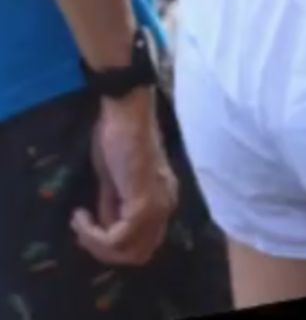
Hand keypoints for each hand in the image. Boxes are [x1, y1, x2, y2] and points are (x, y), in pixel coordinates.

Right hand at [71, 89, 178, 265]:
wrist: (126, 111)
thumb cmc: (118, 135)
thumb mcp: (113, 180)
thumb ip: (113, 205)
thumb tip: (104, 229)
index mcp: (162, 199)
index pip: (143, 242)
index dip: (113, 244)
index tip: (87, 228)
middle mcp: (165, 207)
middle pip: (138, 254)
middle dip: (105, 251)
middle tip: (82, 231)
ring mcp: (157, 208)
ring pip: (128, 252)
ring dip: (96, 244)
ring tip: (79, 221)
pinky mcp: (143, 205)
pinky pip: (117, 239)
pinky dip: (93, 234)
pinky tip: (80, 215)